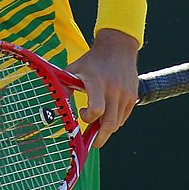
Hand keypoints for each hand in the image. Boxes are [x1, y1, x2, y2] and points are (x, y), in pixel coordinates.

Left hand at [67, 30, 139, 147]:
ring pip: (117, 124)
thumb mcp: (75, 69)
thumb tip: (55, 107)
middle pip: (109, 124)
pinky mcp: (133, 98)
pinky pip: (123, 118)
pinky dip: (114, 121)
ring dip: (106, 128)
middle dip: (99, 138)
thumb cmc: (92, 60)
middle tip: (91, 142)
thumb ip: (65, 87)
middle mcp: (113, 89)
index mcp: (97, 82)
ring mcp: (125, 95)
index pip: (97, 109)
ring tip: (96, 121)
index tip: (81, 112)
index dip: (88, 118)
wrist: (117, 48)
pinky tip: (106, 112)